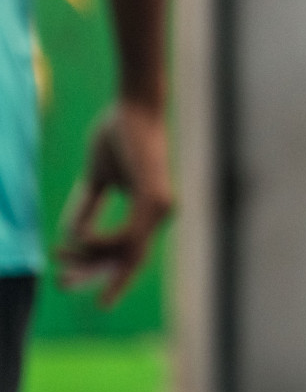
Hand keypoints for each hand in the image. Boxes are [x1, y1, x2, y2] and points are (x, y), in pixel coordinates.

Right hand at [57, 100, 173, 307]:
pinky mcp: (153, 197)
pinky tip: (77, 238)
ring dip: (88, 256)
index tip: (72, 282)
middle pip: (128, 261)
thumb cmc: (119, 136)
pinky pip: (126, 235)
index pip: (130, 253)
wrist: (135, 106)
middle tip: (60, 285)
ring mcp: (160, 207)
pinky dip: (99, 241)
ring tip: (58, 252)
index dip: (103, 272)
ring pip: (125, 252)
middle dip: (93, 276)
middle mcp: (160, 213)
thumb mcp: (97, 179)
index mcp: (150, 211)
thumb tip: (71, 236)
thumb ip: (87, 207)